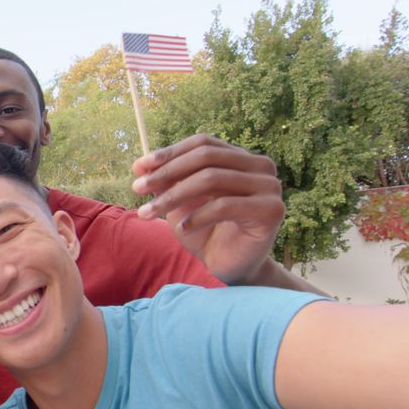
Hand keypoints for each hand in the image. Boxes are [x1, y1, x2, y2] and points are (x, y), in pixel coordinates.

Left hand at [131, 134, 284, 284]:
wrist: (230, 266)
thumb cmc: (205, 231)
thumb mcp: (180, 202)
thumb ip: (167, 181)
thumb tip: (140, 163)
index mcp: (240, 157)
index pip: (203, 143)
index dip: (169, 152)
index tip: (138, 167)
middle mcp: (260, 166)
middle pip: (206, 157)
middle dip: (166, 173)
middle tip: (136, 188)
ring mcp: (270, 186)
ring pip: (212, 179)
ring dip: (173, 196)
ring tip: (148, 213)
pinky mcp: (271, 210)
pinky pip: (224, 205)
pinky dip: (197, 216)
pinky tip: (182, 229)